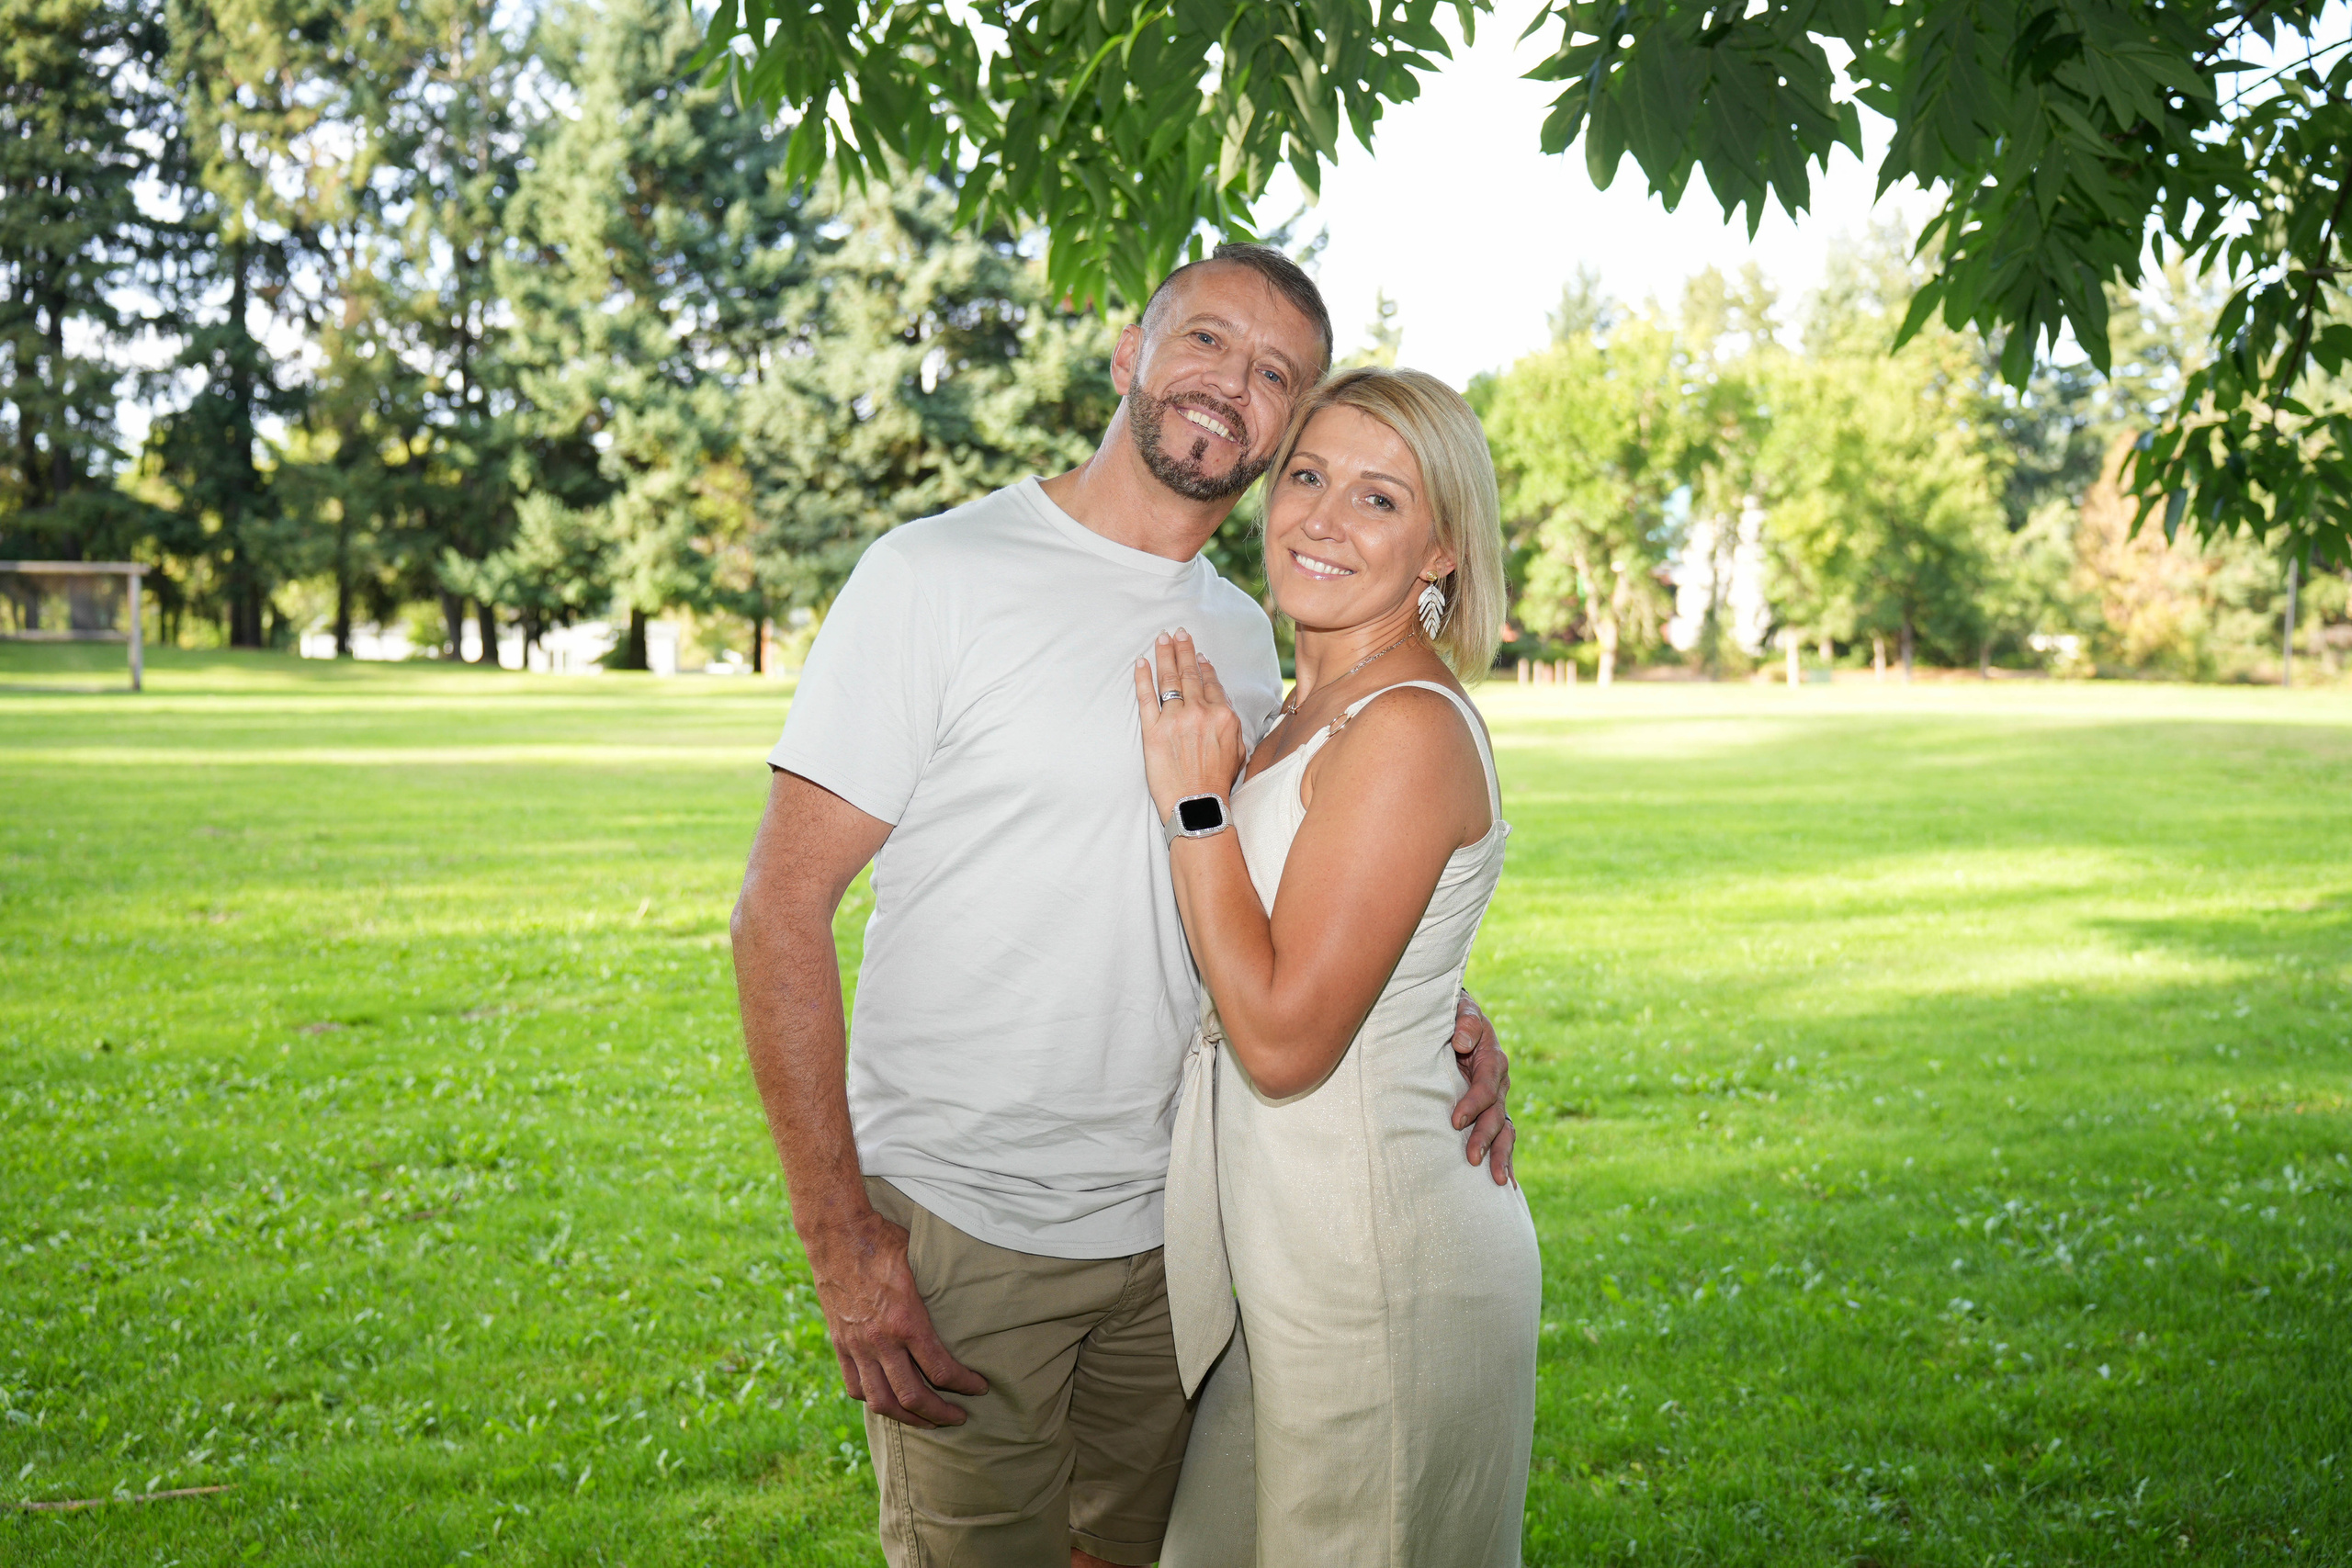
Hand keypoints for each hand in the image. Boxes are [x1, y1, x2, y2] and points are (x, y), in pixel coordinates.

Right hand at [804, 1207, 987, 1427]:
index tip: (979, 1388)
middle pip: (912, 1397)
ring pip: (881, 1401)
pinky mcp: (841, 1344)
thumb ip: (940, 1292)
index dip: (965, 1385)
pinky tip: (888, 1401)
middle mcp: (881, 1340)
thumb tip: (970, 1301)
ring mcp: (857, 1345)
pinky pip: (855, 1386)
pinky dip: (873, 1400)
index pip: (941, 1370)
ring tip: (926, 1420)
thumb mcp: (922, 1263)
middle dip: (940, 1414)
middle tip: (958, 1418)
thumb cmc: (884, 1242)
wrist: (838, 1234)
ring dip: (907, 1417)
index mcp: (906, 1321)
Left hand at [1133, 628, 1246, 820]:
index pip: (1211, 684)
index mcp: (1223, 716)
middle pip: (1190, 675)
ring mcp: (1175, 720)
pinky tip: (1141, 663)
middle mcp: (1200, 713)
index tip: (1198, 655)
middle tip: (1178, 633)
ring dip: (1165, 656)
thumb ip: (1232, 726)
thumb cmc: (1217, 783)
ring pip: (1169, 681)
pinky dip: (1142, 678)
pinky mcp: (1153, 731)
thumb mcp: (1238, 751)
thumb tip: (1224, 709)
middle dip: (1183, 651)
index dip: (1203, 667)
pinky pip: (1146, 698)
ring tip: (1162, 639)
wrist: (1197, 805)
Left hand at [1450, 990, 1515, 1185]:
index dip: (1473, 1103)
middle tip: (1472, 1159)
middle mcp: (1499, 1084)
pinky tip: (1508, 1187)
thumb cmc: (1454, 1016)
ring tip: (1499, 1182)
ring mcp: (1496, 1101)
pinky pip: (1501, 1139)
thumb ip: (1464, 1022)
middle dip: (1485, 1138)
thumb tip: (1462, 1042)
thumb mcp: (1461, 1010)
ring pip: (1504, 1132)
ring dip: (1501, 1156)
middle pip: (1497, 1115)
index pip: (1486, 1086)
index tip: (1455, 1121)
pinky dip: (1505, 1161)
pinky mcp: (1489, 1113)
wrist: (1456, 1021)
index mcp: (1493, 1060)